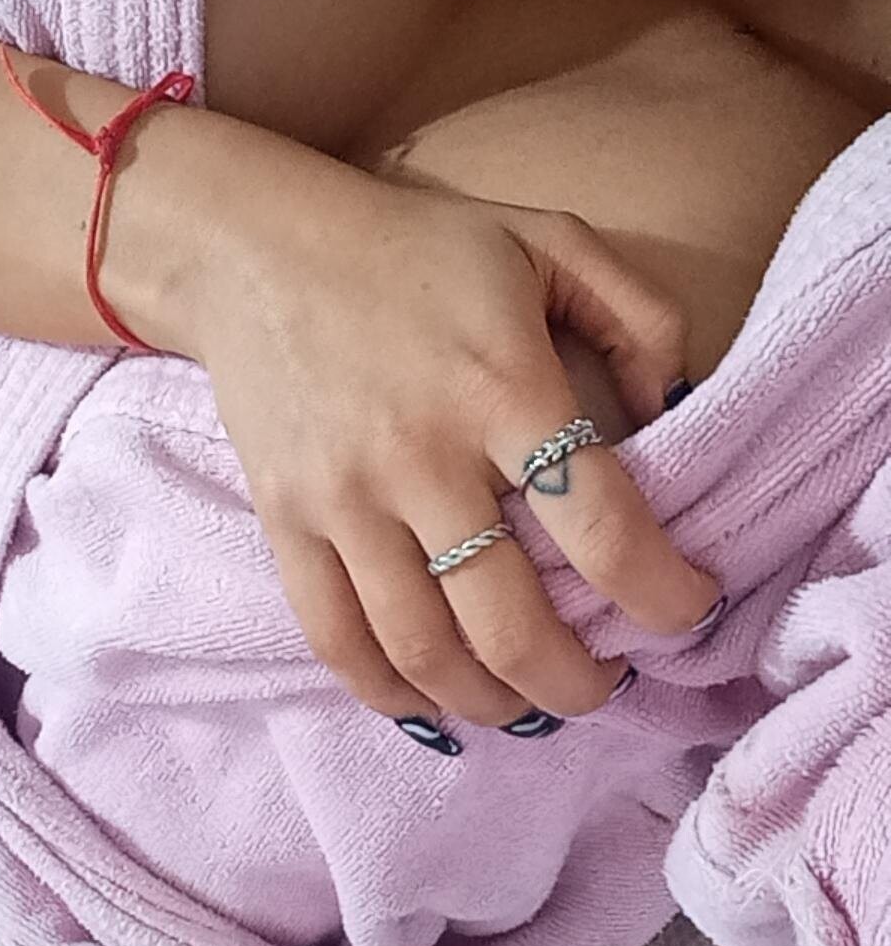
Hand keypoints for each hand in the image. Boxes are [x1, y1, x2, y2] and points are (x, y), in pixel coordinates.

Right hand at [180, 142, 720, 730]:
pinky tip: (434, 706)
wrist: (255, 248)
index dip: (664, 596)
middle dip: (578, 684)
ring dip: (493, 703)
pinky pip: (337, 639)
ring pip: (425, 652)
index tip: (689, 611)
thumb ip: (639, 316)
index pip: (604, 532)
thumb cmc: (416, 248)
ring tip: (530, 703)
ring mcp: (346, 500)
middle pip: (512, 625)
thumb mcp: (548, 239)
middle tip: (607, 682)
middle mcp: (423, 457)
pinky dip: (390, 694)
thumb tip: (679, 412)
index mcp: (504, 388)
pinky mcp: (287, 523)